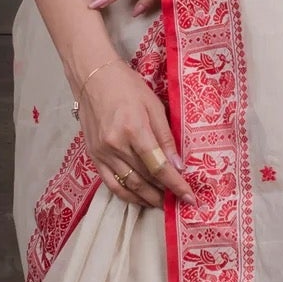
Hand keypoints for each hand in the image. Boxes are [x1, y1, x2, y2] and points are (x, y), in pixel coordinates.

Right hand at [77, 58, 194, 207]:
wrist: (93, 77)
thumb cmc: (127, 86)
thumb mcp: (154, 106)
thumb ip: (166, 138)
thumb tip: (178, 165)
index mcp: (134, 129)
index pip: (158, 166)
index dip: (176, 185)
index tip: (189, 198)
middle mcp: (115, 145)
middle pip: (145, 179)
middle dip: (165, 194)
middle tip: (180, 202)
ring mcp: (102, 153)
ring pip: (129, 185)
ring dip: (148, 199)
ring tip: (164, 204)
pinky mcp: (93, 157)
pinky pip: (111, 184)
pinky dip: (128, 195)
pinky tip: (141, 198)